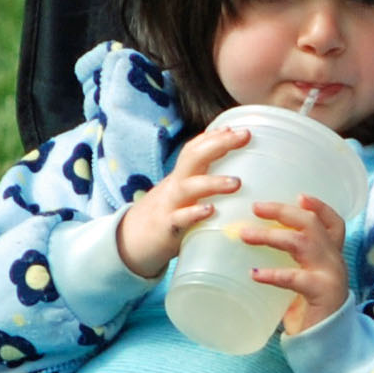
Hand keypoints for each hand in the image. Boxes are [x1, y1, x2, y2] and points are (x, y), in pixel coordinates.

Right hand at [114, 125, 246, 279]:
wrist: (128, 243)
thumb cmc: (166, 216)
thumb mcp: (182, 194)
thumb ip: (201, 180)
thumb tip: (230, 168)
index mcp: (181, 177)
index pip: (195, 149)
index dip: (215, 136)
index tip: (239, 129)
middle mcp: (175, 186)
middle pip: (193, 158)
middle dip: (219, 144)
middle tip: (245, 136)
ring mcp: (170, 205)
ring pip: (189, 187)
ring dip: (213, 182)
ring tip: (237, 182)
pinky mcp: (167, 228)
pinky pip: (180, 218)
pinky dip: (194, 213)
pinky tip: (211, 210)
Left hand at [236, 194, 349, 336]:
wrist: (328, 343)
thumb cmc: (310, 309)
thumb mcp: (303, 279)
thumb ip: (289, 263)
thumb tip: (250, 243)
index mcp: (332, 254)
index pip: (333, 222)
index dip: (318, 206)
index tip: (298, 195)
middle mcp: (335, 260)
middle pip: (312, 224)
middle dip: (283, 211)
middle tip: (255, 207)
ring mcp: (331, 275)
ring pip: (302, 243)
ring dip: (271, 235)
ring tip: (245, 235)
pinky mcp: (321, 293)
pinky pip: (296, 278)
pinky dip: (273, 275)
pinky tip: (254, 275)